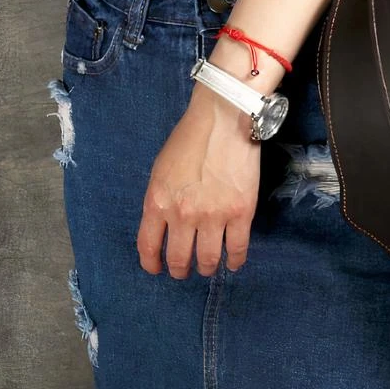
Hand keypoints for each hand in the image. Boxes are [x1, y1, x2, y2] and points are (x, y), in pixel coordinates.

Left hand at [136, 88, 260, 277]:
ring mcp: (213, 216)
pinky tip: (232, 262)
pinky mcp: (241, 213)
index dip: (152, 264)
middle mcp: (182, 215)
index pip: (148, 247)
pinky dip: (234, 261)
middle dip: (180, 270)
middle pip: (179, 259)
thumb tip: (165, 225)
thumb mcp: (161, 170)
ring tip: (208, 267)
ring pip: (207, 259)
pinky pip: (237, 249)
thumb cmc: (190, 138)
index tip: (157, 269)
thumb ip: (160, 200)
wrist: (223, 119)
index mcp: (157, 202)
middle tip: (184, 270)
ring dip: (206, 268)